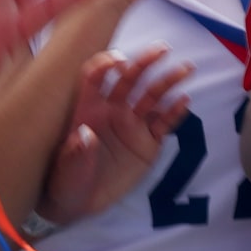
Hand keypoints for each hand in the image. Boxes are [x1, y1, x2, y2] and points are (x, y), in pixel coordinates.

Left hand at [42, 45, 196, 224]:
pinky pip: (164, 123)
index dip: (105, 65)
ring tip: (185, 69)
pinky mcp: (147, 142)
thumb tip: (84, 134)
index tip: (119, 62)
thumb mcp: (65, 169)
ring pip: (151, 97)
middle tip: (162, 49)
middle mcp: (110, 110)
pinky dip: (175, 112)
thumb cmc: (64, 179)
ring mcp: (131, 124)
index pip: (94, 77)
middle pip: (128, 79)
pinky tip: (185, 101)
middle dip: (144, 62)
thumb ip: (74, 152)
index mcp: (86, 109)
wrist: (79, 201)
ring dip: (167, 81)